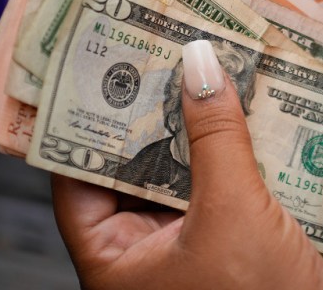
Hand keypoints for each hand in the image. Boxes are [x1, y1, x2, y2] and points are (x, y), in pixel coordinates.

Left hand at [51, 40, 322, 289]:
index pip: (77, 180)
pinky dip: (232, 152)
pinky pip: (220, 187)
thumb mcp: (234, 214)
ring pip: (181, 175)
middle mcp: (144, 256)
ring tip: (203, 72)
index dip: (86, 125)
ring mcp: (188, 250)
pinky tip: (246, 111)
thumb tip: (200, 65)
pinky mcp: (230, 246)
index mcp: (115, 262)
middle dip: (152, 117)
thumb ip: (216, 137)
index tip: (97, 75)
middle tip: (160, 60)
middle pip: (134, 169)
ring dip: (197, 130)